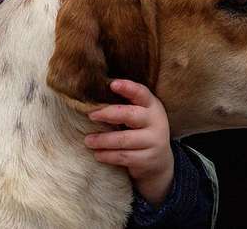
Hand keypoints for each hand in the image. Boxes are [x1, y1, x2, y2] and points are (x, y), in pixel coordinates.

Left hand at [84, 79, 173, 205]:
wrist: (159, 161)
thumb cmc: (140, 130)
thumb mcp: (138, 115)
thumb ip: (123, 106)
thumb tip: (91, 99)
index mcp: (152, 105)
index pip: (141, 93)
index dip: (128, 88)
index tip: (112, 84)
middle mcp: (155, 122)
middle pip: (131, 115)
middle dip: (109, 114)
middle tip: (91, 115)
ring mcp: (154, 141)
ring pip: (124, 139)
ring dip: (103, 140)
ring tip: (88, 141)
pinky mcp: (148, 159)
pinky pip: (124, 157)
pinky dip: (108, 156)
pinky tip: (97, 154)